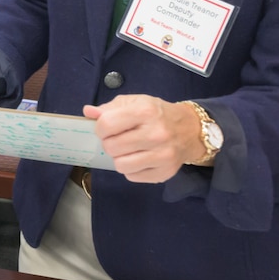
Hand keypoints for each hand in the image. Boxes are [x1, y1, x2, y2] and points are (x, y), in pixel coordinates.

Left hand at [87, 95, 203, 182]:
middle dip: (108, 144)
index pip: (106, 124)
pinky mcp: (165, 172)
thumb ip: (109, 108)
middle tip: (117, 140)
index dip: (100, 128)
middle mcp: (156, 134)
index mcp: (145, 112)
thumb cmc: (156, 114)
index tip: (105, 129)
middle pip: (112, 147)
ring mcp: (163, 155)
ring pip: (121, 165)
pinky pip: (132, 176)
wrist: (190, 129)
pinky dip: (131, 169)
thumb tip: (88, 112)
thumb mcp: (135, 102)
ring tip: (127, 150)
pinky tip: (139, 158)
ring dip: (119, 158)